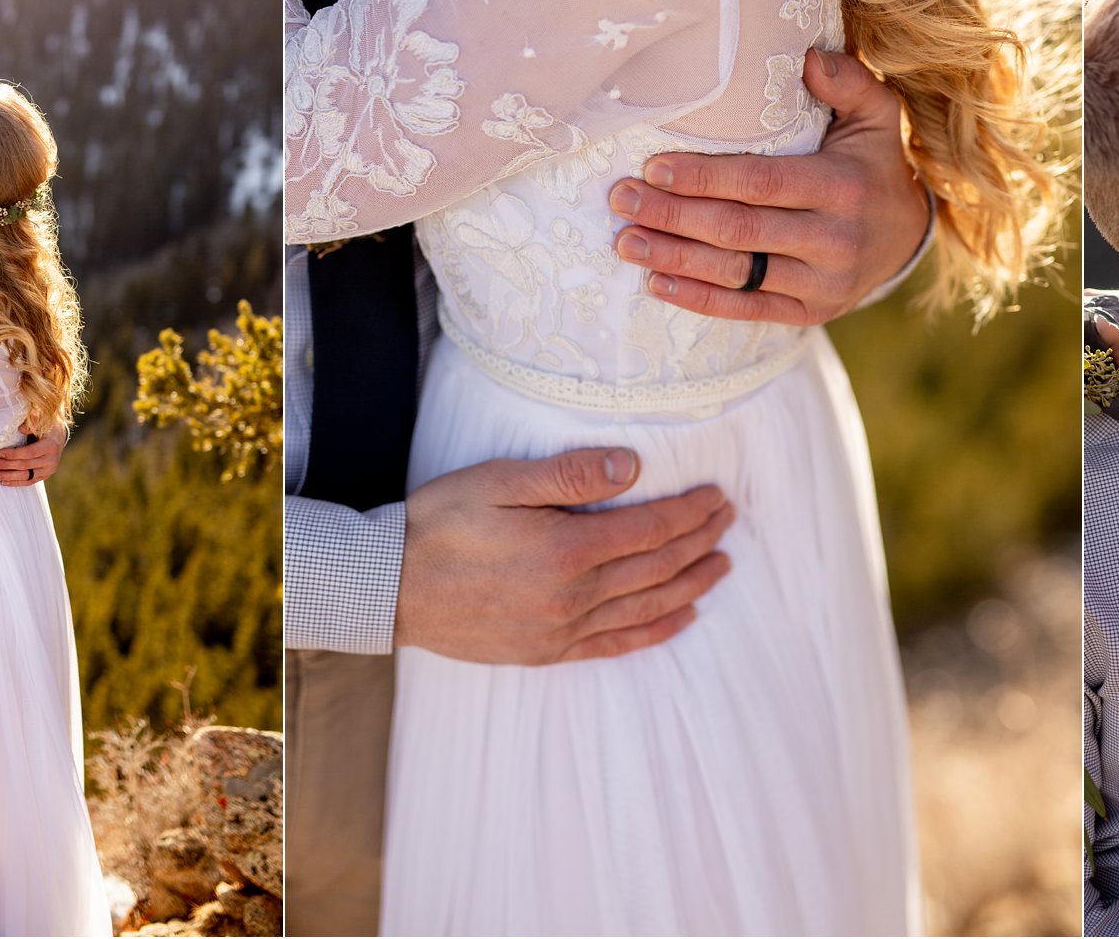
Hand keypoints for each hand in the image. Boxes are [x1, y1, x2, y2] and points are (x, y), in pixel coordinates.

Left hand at [0, 426, 67, 486]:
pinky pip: (29, 482)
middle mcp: (51, 461)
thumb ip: (32, 423)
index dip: (13, 454)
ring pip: (26, 476)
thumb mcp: (42, 422)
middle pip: (25, 465)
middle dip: (6, 465)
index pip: (29, 453)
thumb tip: (21, 428)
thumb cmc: (47, 428)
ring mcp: (48, 470)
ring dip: (8, 476)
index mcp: (50, 446)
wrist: (59, 438)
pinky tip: (3, 482)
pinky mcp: (45, 476)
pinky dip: (15, 482)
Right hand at [398, 447, 736, 664]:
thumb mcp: (500, 482)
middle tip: (728, 521)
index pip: (650, 530)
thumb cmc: (440, 524)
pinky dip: (656, 630)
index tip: (717, 496)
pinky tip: (682, 617)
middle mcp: (573, 597)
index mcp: (566, 550)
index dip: (690, 513)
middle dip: (699, 541)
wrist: (389, 588)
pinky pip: (617, 644)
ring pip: (647, 607)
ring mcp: (562, 630)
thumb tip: (632, 466)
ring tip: (721, 565)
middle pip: (657, 568)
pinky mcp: (548, 651)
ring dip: (691, 584)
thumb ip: (569, 474)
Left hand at [608, 49, 928, 324]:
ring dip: (674, 258)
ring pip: (736, 272)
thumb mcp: (876, 115)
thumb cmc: (872, 164)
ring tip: (626, 240)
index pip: (761, 182)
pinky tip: (656, 282)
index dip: (704, 177)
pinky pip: (745, 309)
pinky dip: (698, 298)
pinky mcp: (809, 313)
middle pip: (738, 229)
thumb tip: (809, 58)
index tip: (653, 166)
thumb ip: (849, 82)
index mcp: (842, 186)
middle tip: (622, 199)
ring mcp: (822, 283)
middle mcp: (834, 240)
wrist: (907, 237)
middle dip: (673, 215)